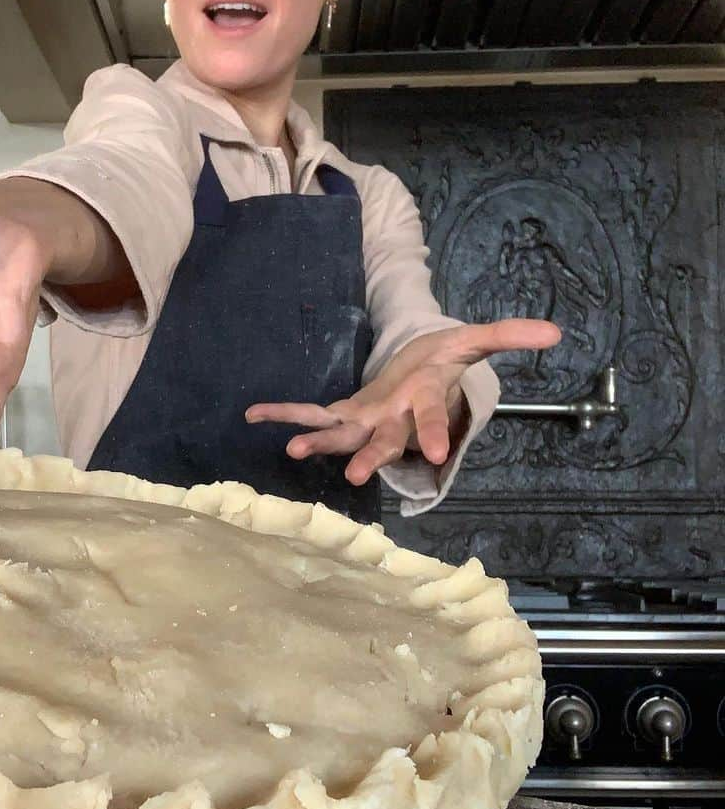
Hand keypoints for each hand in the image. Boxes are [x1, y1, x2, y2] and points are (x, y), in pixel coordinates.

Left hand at [245, 318, 561, 485]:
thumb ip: (507, 335)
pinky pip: (311, 414)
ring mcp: (366, 421)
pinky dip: (284, 414)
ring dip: (319, 443)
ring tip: (293, 451)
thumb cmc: (442, 363)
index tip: (436, 454)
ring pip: (342, 437)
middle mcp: (394, 420)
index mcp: (425, 403)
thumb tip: (554, 332)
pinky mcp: (343, 413)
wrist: (416, 377)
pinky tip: (254, 414)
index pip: (434, 420)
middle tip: (358, 476)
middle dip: (373, 457)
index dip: (435, 434)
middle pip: (385, 441)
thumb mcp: (472, 342)